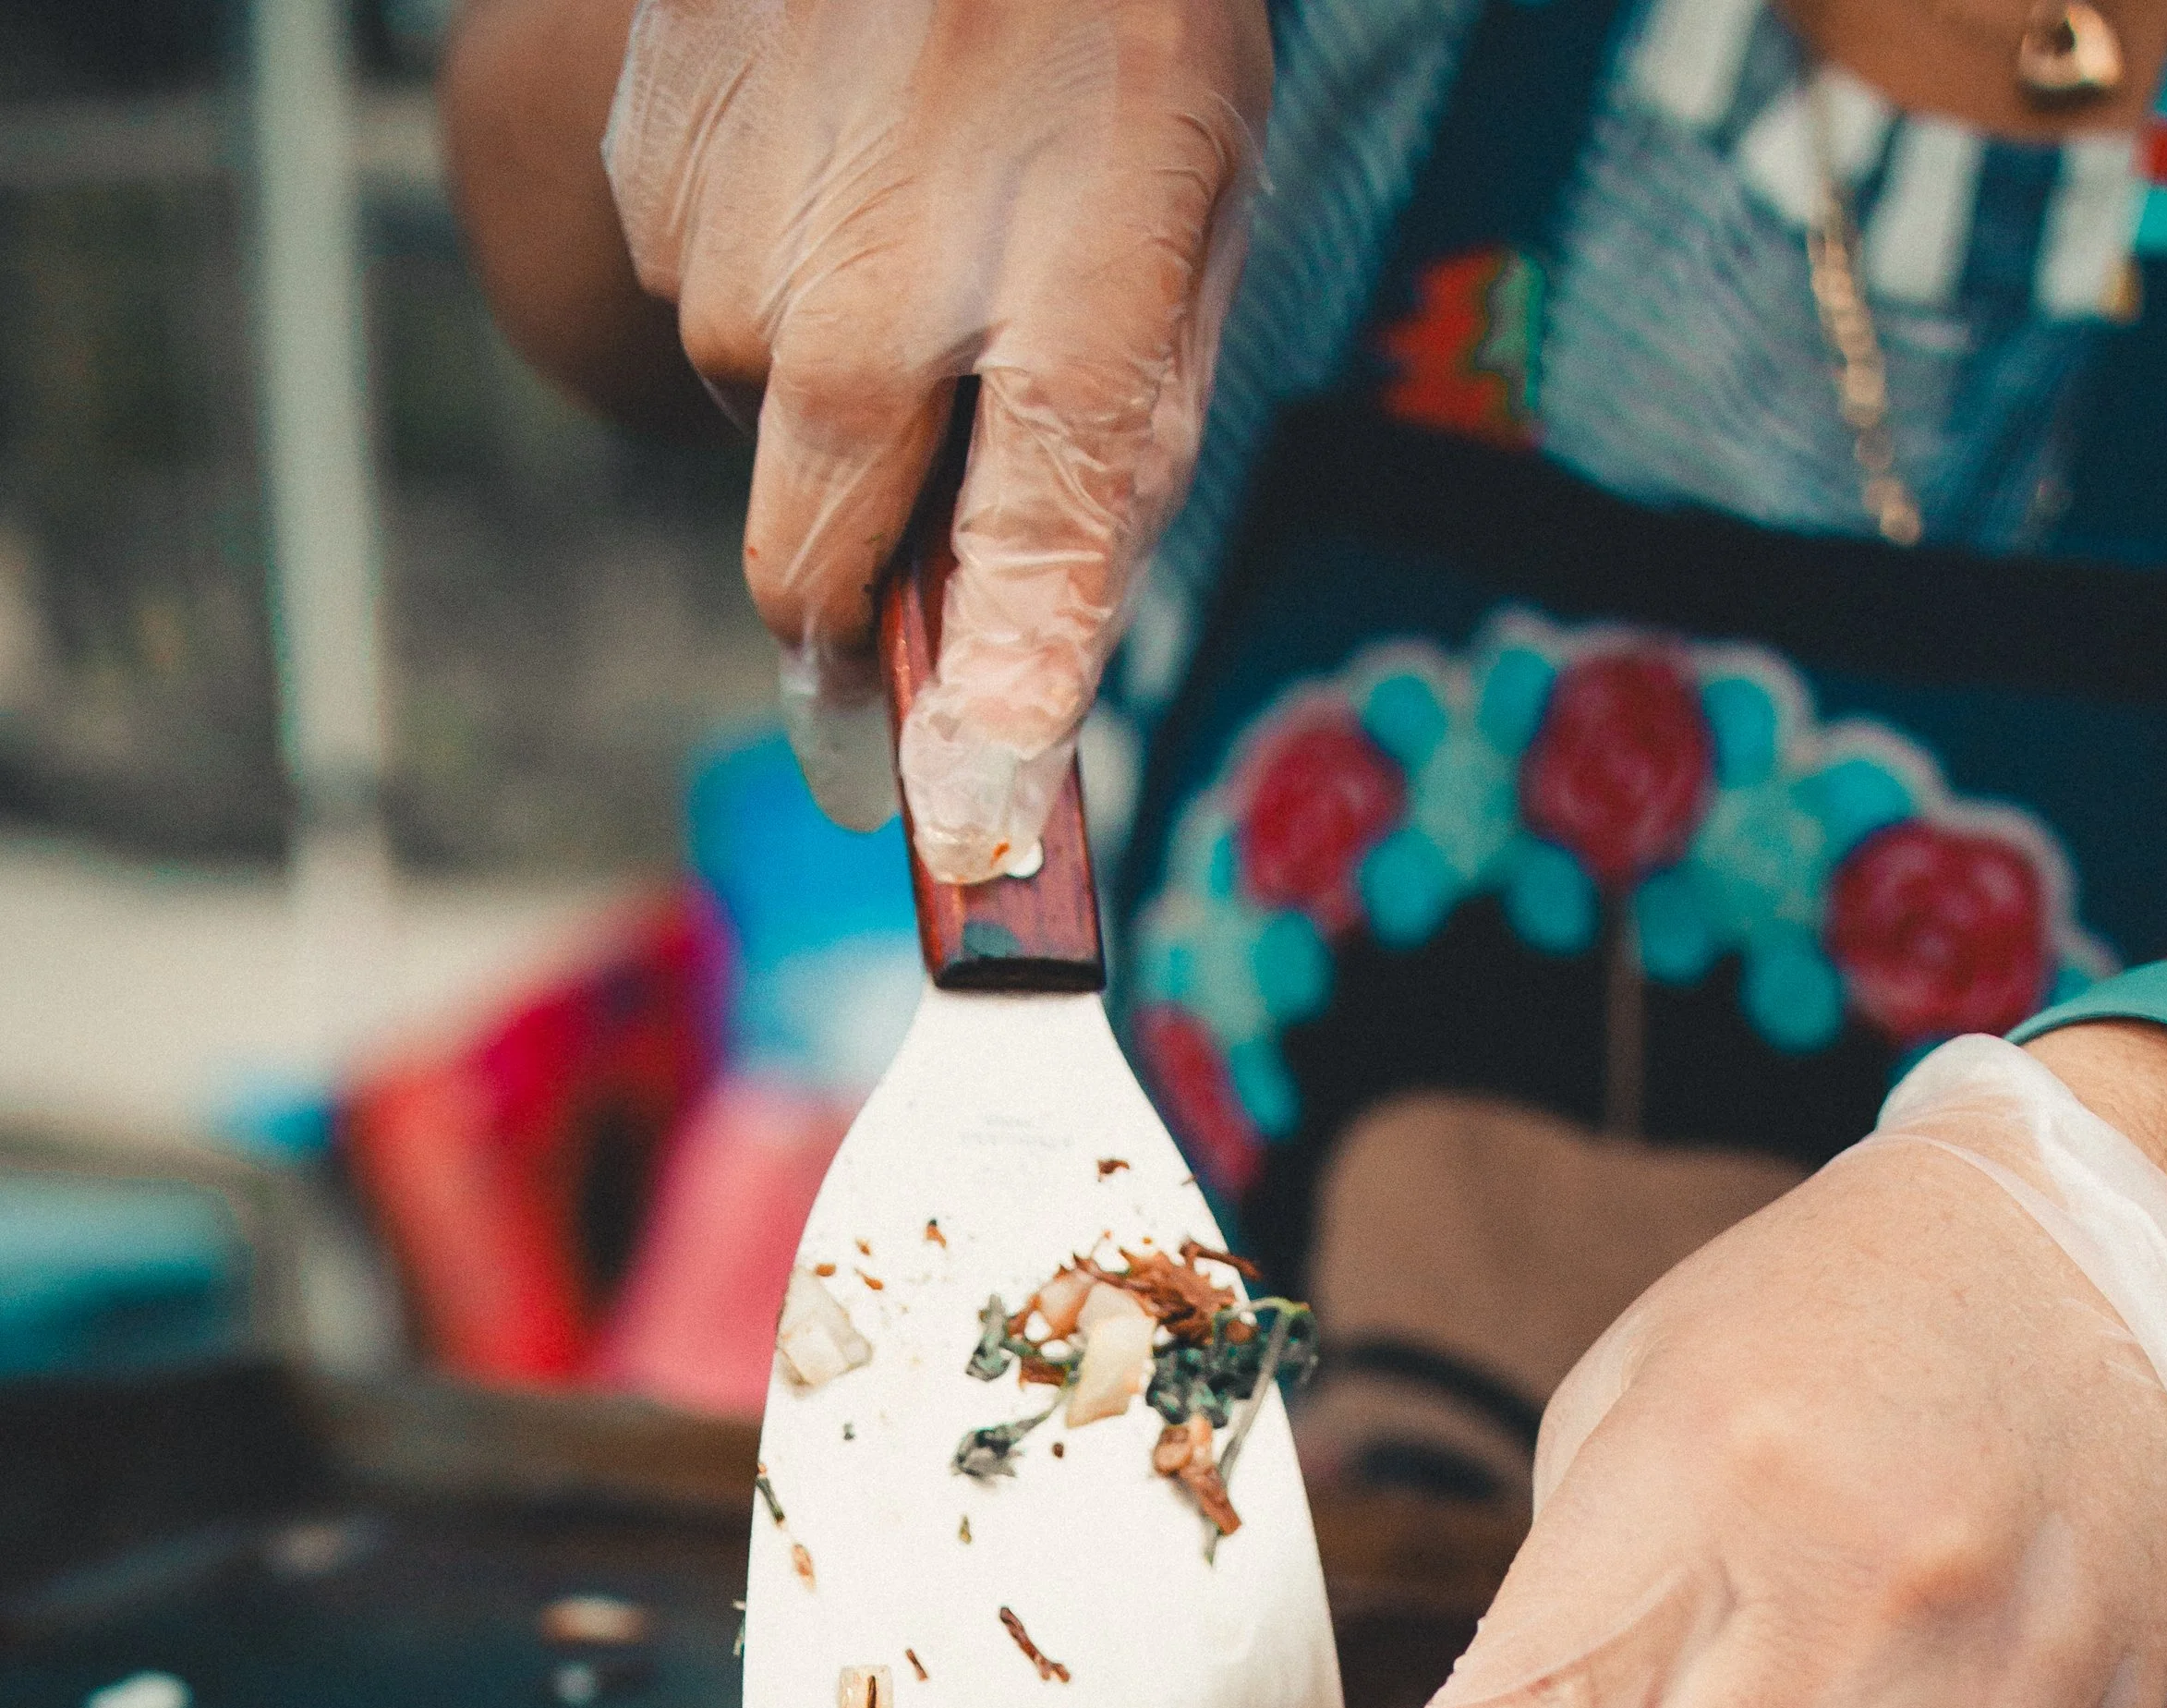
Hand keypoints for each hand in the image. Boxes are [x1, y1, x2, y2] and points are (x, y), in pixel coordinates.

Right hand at [605, 0, 1269, 871]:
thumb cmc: (1116, 18)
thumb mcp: (1182, 254)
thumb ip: (1096, 504)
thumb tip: (1008, 730)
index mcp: (1006, 341)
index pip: (959, 616)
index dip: (962, 741)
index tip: (954, 828)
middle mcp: (828, 319)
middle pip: (813, 568)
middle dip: (879, 568)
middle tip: (955, 469)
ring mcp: (715, 242)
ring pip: (767, 419)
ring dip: (840, 385)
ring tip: (932, 219)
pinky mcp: (646, 165)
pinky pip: (710, 295)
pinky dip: (778, 267)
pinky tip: (852, 149)